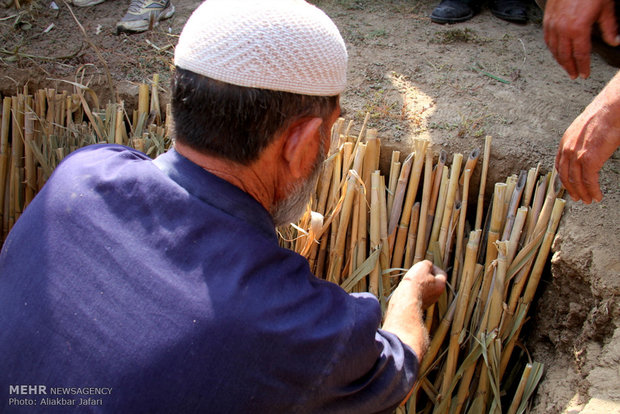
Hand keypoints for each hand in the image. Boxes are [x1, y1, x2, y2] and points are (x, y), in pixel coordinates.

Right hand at [401, 260, 446, 308]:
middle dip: (425, 276)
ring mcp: (428, 301)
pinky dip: (413, 291)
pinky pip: (418, 295)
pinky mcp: (419, 305)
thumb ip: (427, 264)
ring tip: (411, 281)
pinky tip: (407, 289)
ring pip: (424, 289)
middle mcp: (437, 295)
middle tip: (417, 273)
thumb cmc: (415, 283)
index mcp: (441, 285)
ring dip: (418, 284)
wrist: (406, 300)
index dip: (433, 267)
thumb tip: (427, 266)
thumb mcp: (423, 266)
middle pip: (433, 281)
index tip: (425, 266)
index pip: (441, 273)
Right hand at [543, 0, 619, 78]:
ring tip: (565, 66)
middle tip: (573, 75)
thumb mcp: (606, 8)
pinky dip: (551, 48)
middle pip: (565, 55)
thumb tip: (614, 41)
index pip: (581, 54)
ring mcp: (553, 25)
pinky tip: (555, 51)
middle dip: (570, 67)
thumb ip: (609, 27)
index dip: (583, 66)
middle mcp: (563, 29)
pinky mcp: (547, 19)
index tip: (585, 74)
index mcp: (578, 29)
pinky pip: (547, 39)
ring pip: (554, 49)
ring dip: (560, 60)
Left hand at [555, 72, 619, 202]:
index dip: (564, 178)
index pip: (559, 165)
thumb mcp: (584, 130)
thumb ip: (580, 143)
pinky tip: (597, 196)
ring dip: (583, 193)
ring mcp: (577, 155)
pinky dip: (593, 191)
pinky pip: (589, 181)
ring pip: (576, 181)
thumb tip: (587, 151)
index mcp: (565, 141)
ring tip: (589, 200)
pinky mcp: (589, 160)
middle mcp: (567, 149)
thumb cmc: (603, 116)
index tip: (568, 186)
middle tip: (578, 198)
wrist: (611, 109)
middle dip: (572, 190)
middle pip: (565, 176)